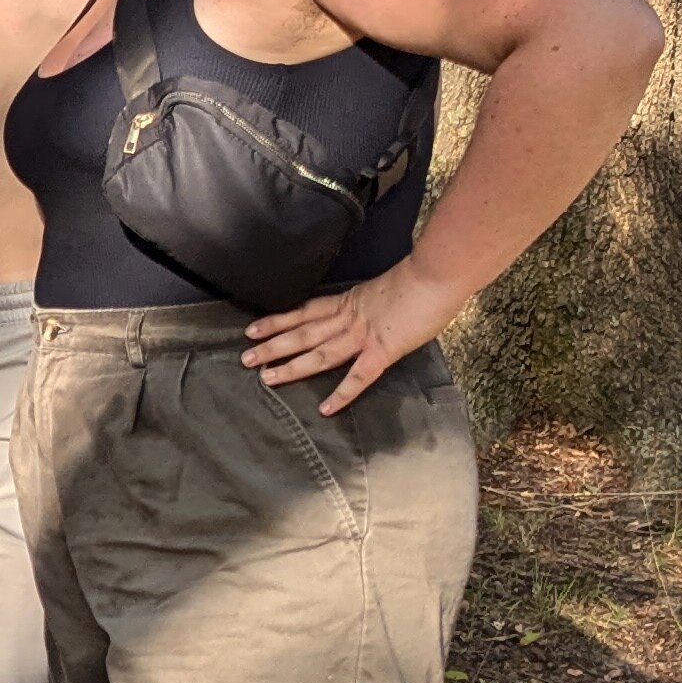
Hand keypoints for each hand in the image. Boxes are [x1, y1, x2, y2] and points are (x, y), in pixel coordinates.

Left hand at [242, 262, 460, 412]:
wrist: (436, 273)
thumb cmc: (421, 276)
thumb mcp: (385, 287)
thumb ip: (373, 302)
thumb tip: (372, 312)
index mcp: (350, 301)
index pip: (305, 311)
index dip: (278, 320)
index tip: (254, 328)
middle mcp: (349, 318)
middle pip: (303, 333)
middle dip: (272, 346)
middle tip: (245, 358)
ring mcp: (363, 335)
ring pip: (319, 353)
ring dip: (291, 366)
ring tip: (265, 377)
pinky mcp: (383, 350)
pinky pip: (358, 377)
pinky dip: (342, 394)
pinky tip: (325, 409)